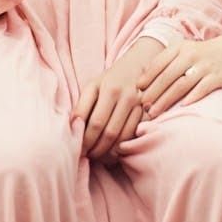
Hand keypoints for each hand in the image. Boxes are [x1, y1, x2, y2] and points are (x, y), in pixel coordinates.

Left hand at [72, 39, 163, 161]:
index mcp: (109, 88)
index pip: (95, 123)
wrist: (139, 66)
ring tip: (98, 156)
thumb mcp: (93, 86)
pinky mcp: (149, 112)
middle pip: (109, 133)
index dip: (85, 140)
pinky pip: (135, 136)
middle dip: (96, 150)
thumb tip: (72, 129)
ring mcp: (140, 105)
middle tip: (87, 156)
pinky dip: (123, 148)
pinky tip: (113, 151)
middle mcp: (126, 96)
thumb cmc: (110, 80)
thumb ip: (82, 106)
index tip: (77, 149)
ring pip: (123, 137)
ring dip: (108, 152)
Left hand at [137, 35, 221, 117]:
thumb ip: (166, 60)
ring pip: (181, 85)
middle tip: (143, 106)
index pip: (159, 63)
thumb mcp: (183, 49)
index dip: (147, 77)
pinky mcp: (216, 77)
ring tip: (155, 112)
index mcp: (179, 47)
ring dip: (166, 100)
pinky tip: (181, 107)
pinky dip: (191, 98)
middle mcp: (190, 55)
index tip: (137, 91)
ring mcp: (204, 66)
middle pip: (167, 76)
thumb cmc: (201, 53)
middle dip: (153, 93)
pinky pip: (202, 88)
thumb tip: (145, 79)